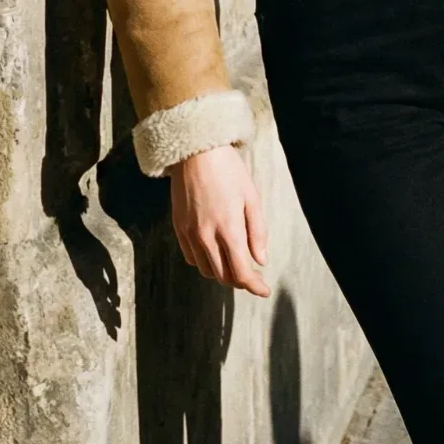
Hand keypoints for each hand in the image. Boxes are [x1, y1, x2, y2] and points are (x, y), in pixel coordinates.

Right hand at [170, 145, 269, 296]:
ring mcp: (190, 234)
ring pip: (206, 270)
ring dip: (221, 273)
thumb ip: (257, 232)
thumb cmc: (229, 171)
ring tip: (233, 263)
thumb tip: (261, 260)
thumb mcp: (252, 197)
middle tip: (252, 276)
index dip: (254, 286)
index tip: (264, 291)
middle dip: (240, 280)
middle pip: (223, 276)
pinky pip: (191, 258)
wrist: (196, 152)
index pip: (241, 272)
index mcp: (229, 229)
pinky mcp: (178, 228)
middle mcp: (207, 236)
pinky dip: (204, 262)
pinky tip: (214, 252)